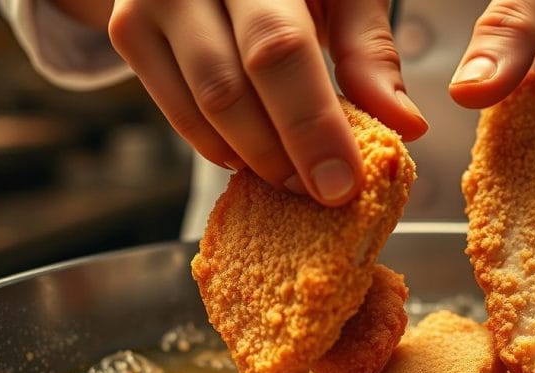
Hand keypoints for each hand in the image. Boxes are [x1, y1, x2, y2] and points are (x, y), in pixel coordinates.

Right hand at [107, 0, 427, 204]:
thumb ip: (369, 53)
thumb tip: (405, 125)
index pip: (278, 50)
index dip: (311, 126)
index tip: (341, 186)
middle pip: (231, 89)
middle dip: (282, 156)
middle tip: (321, 193)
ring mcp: (150, 3)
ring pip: (201, 108)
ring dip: (254, 158)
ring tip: (297, 177)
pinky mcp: (129, 31)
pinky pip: (178, 113)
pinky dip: (221, 146)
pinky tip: (257, 153)